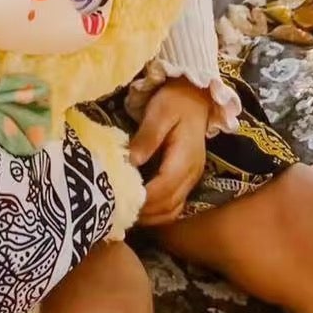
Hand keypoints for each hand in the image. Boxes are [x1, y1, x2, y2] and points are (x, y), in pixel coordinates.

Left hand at [128, 79, 210, 226]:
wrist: (195, 96)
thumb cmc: (175, 101)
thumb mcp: (159, 112)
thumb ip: (147, 138)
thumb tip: (131, 162)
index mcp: (185, 158)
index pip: (163, 189)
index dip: (142, 199)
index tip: (119, 200)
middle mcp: (192, 174)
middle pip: (168, 206)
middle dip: (143, 212)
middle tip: (117, 210)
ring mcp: (192, 179)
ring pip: (172, 210)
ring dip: (150, 216)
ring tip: (126, 211)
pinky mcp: (187, 179)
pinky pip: (174, 205)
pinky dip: (157, 211)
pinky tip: (139, 206)